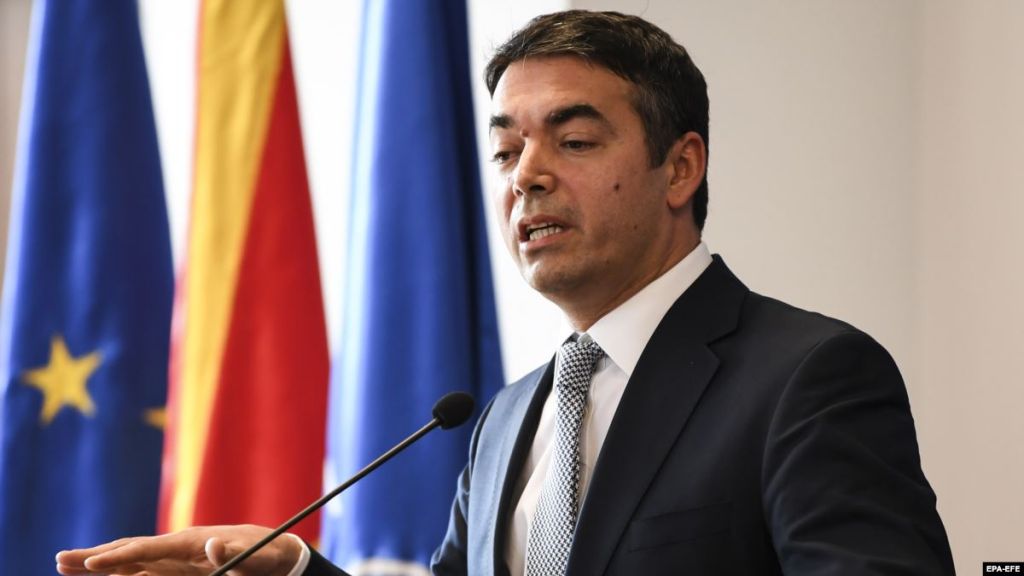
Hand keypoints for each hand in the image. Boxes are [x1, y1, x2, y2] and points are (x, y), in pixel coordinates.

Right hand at [55, 524, 303, 575]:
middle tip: (60, 560)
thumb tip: (212, 542)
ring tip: (66, 564)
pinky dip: (119, 570)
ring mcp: (176, 556)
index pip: (147, 550)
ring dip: (100, 562)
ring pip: (130, 559)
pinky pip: (143, 569)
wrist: (275, 549)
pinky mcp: (178, 566)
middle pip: (130, 550)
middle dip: (95, 556)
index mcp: (191, 542)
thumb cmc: (266, 554)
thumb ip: (233, 553)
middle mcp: (178, 546)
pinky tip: (101, 572)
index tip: (91, 564)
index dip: (119, 558)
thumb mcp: (257, 558)